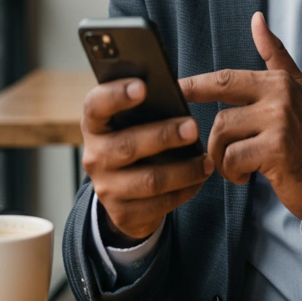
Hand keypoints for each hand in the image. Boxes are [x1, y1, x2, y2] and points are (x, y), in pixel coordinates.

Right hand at [80, 78, 213, 244]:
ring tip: (206, 161)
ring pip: (149, 180)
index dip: (116, 95)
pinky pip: (159, 204)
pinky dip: (184, 190)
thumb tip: (179, 93)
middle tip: (193, 127)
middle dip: (164, 136)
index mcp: (95, 126)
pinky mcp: (122, 214)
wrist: (124, 192)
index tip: (143, 86)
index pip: (95, 106)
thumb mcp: (133, 123)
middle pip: (127, 146)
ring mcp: (106, 188)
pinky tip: (199, 179)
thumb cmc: (137, 140)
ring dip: (183, 170)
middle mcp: (95, 156)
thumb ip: (148, 109)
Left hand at [180, 12, 301, 221]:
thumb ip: (274, 54)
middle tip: (199, 148)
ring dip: (223, 158)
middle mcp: (279, 96)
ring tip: (237, 165)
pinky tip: (246, 176)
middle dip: (209, 138)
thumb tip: (257, 19)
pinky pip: (233, 158)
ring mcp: (279, 121)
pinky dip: (233, 173)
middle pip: (220, 114)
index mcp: (278, 81)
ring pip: (223, 136)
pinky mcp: (276, 149)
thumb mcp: (296, 88)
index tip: (173, 88)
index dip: (196, 85)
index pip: (226, 79)